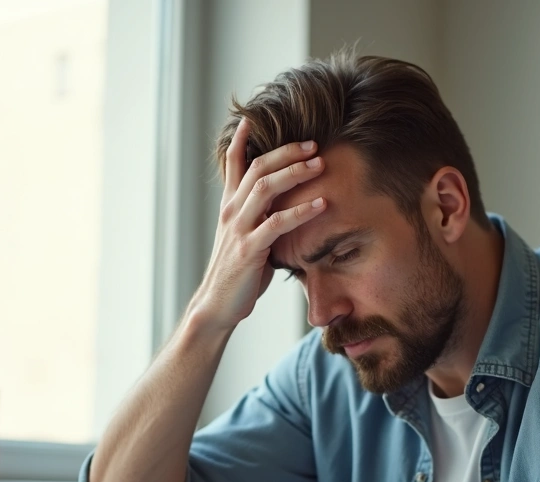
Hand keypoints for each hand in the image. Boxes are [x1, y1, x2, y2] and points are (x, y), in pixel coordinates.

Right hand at [189, 118, 327, 329]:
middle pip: (257, 168)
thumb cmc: (238, 272)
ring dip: (295, 172)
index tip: (253, 118)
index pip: (233, 163)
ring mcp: (239, 229)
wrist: (218, 304)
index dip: (242, 139)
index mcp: (230, 206)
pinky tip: (322, 204)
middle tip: (314, 143)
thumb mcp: (248, 236)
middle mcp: (232, 211)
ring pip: (264, 188)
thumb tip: (285, 205)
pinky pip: (276, 224)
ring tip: (321, 164)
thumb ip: (261, 217)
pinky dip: (301, 211)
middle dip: (286, 152)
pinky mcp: (249, 249)